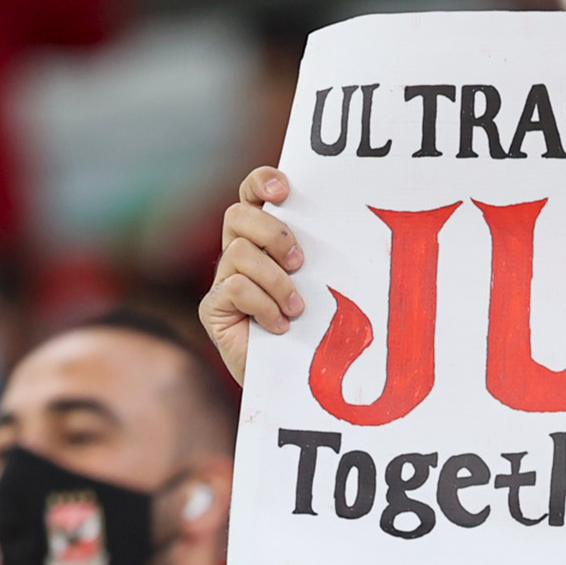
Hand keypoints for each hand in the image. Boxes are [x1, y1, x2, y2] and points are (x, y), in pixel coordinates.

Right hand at [201, 166, 305, 387]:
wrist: (294, 382)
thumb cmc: (314, 332)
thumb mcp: (323, 288)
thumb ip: (321, 259)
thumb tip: (352, 231)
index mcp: (263, 239)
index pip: (252, 194)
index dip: (261, 182)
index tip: (285, 189)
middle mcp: (238, 254)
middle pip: (238, 215)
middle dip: (273, 234)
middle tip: (300, 263)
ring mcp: (223, 280)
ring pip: (239, 253)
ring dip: (275, 281)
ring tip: (296, 308)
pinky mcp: (213, 308)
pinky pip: (233, 288)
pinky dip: (263, 306)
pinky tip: (280, 326)